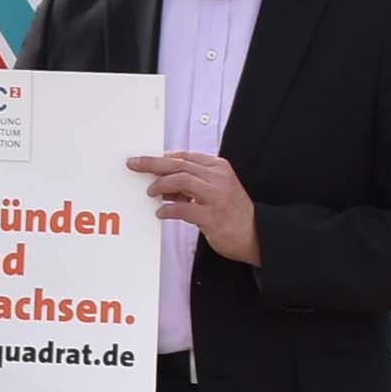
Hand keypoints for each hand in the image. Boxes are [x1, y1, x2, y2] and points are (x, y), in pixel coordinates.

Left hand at [128, 150, 259, 266]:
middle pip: (179, 164)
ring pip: (182, 179)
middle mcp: (218, 178)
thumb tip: (164, 180)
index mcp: (218, 168)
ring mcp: (216, 197)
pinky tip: (161, 213)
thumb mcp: (216, 188)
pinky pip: (183, 208)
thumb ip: (193, 181)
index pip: (185, 156)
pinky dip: (168, 209)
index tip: (145, 160)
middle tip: (134, 164)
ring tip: (151, 192)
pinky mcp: (212, 217)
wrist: (256, 235)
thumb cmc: (232, 212)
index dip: (162, 157)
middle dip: (153, 163)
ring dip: (161, 184)